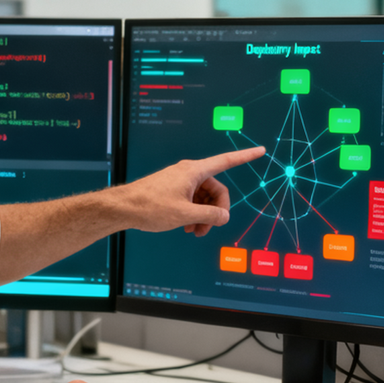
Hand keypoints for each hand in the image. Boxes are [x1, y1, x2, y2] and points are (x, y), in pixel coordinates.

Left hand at [117, 146, 265, 236]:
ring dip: (203, 215)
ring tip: (194, 232)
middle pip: (215, 188)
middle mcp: (189, 172)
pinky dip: (193, 213)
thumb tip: (224, 216)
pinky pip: (192, 199)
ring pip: (203, 197)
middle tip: (207, 229)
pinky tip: (186, 227)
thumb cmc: (151, 207)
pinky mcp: (173, 189)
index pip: (226, 161)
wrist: (123, 208)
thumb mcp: (185, 215)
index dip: (245, 156)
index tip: (260, 150)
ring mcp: (180, 181)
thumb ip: (210, 215)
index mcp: (194, 171)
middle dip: (215, 210)